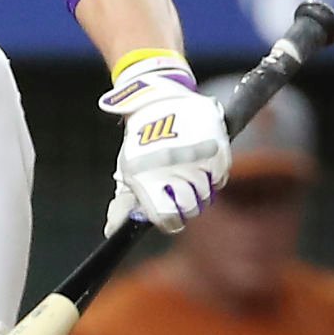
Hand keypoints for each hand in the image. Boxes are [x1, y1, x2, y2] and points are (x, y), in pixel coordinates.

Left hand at [99, 53, 230, 235]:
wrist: (160, 102)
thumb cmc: (142, 143)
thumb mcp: (128, 171)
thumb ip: (123, 204)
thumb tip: (113, 231)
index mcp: (147, 178)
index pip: (168, 218)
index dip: (170, 220)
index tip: (170, 215)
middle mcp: (172, 170)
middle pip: (191, 209)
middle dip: (187, 206)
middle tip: (180, 194)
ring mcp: (196, 159)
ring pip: (207, 194)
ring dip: (200, 189)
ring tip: (189, 174)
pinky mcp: (216, 148)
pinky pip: (220, 177)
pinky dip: (213, 175)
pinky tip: (200, 163)